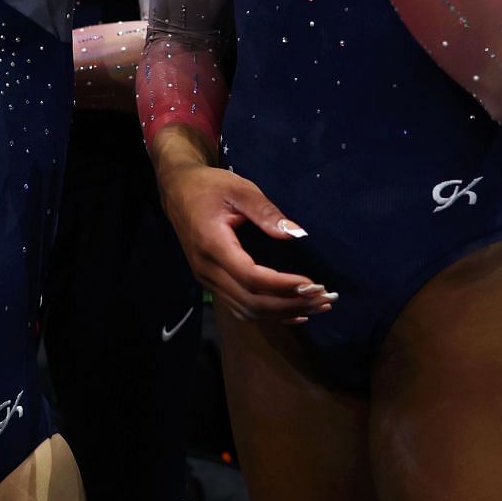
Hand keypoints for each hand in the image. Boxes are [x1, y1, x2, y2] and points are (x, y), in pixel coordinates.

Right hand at [155, 153, 333, 322]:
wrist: (177, 189)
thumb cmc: (209, 186)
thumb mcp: (239, 189)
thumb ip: (266, 212)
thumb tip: (296, 233)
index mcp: (213, 244)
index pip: (251, 277)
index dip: (283, 286)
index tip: (313, 284)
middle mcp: (206, 268)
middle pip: (251, 301)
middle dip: (290, 304)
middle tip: (324, 299)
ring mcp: (206, 278)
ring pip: (246, 310)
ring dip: (282, 313)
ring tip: (315, 307)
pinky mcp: (210, 281)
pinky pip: (240, 307)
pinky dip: (267, 314)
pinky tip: (292, 314)